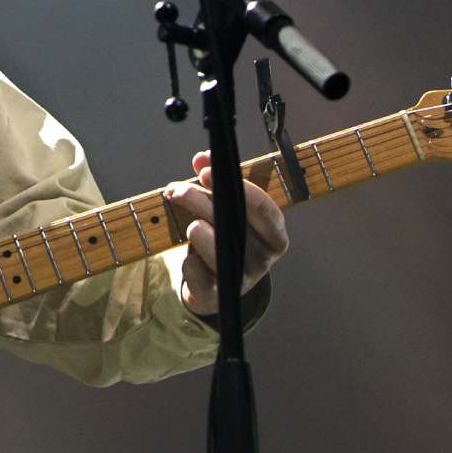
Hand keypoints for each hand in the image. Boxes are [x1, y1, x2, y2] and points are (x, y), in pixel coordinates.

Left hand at [167, 150, 288, 316]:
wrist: (214, 284)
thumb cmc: (224, 237)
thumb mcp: (223, 208)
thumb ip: (214, 180)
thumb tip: (202, 157)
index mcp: (274, 234)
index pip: (263, 207)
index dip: (236, 187)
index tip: (206, 172)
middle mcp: (263, 258)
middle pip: (236, 224)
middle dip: (203, 201)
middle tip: (177, 189)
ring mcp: (243, 279)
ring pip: (223, 252)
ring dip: (201, 233)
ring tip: (189, 224)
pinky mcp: (219, 295)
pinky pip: (205, 279)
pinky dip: (193, 265)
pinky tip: (186, 256)